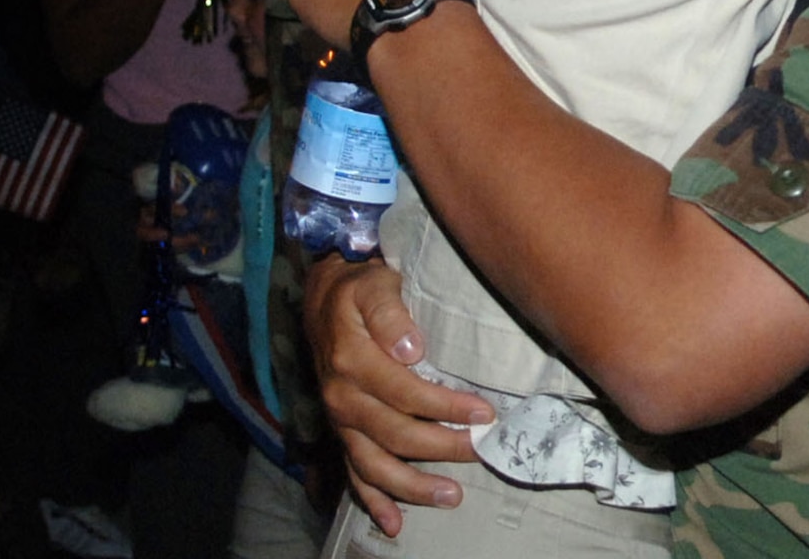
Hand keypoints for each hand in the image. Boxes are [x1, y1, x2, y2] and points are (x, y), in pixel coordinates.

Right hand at [304, 254, 493, 532]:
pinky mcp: (343, 431)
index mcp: (352, 360)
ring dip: (413, 485)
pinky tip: (393, 524)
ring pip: (374, 463)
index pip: (405, 392)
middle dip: (442, 446)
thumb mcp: (375, 285)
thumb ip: (390, 313)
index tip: (484, 413)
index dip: (446, 406)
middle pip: (395, 433)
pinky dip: (372, 501)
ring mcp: (341, 420)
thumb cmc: (361, 289)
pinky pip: (353, 473)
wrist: (324, 298)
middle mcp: (342, 397)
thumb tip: (410, 350)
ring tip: (452, 496)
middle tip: (482, 450)